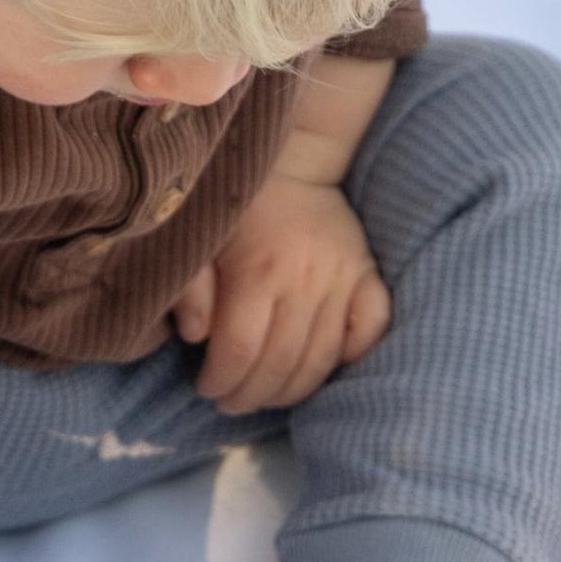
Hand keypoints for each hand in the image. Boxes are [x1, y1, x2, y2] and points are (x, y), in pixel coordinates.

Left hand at [170, 174, 390, 413]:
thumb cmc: (235, 207)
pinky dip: (352, 355)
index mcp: (259, 269)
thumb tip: (197, 337)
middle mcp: (306, 278)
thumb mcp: (197, 240)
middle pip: (280, 363)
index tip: (206, 388)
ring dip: (291, 391)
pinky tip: (323, 368)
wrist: (293, 159)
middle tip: (231, 402)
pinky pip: (371, 327)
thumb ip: (188, 289)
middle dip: (250, 395)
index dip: (220, 380)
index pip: (241, 350)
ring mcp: (342, 278)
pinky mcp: (368, 275)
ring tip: (265, 395)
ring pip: (322, 358)